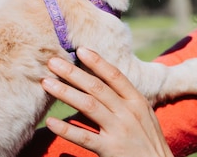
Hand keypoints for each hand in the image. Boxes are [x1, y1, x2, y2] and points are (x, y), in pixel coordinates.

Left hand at [41, 47, 173, 156]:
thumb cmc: (149, 142)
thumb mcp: (144, 116)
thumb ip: (126, 101)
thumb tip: (105, 85)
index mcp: (137, 101)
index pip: (115, 76)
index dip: (97, 62)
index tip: (80, 50)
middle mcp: (128, 112)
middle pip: (97, 87)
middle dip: (73, 72)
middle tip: (53, 62)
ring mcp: (119, 130)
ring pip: (88, 106)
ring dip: (65, 92)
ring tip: (47, 83)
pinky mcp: (111, 150)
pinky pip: (84, 138)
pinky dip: (66, 129)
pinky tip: (51, 122)